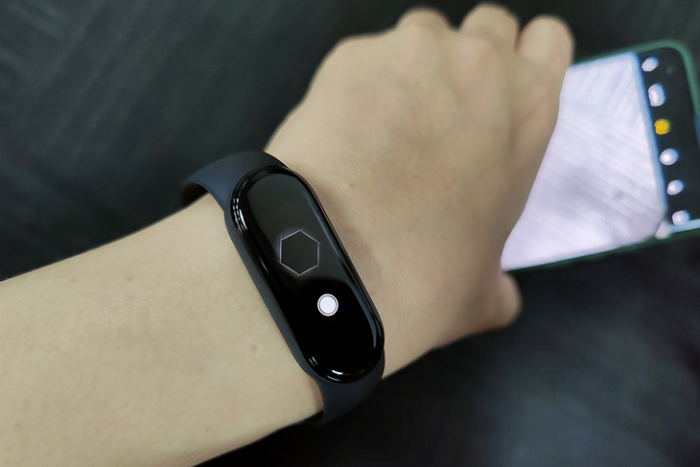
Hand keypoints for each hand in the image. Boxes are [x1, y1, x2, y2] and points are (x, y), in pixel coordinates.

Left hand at [266, 5, 573, 374]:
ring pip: (421, 35)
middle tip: (440, 111)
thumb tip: (497, 294)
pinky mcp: (350, 56)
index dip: (525, 60)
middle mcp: (478, 67)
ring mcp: (412, 53)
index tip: (503, 85)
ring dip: (410, 70)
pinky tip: (344, 134)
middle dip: (467, 61)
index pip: (548, 39)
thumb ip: (499, 279)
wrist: (336, 264)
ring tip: (384, 126)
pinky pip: (362, 57)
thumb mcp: (483, 290)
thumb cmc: (418, 276)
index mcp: (530, 111)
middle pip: (486, 28)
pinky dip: (356, 86)